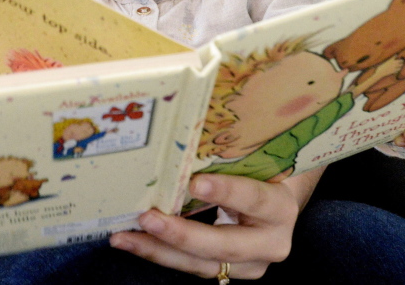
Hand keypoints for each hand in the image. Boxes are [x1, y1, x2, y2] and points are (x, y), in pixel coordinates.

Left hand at [110, 173, 304, 279]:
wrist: (274, 203)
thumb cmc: (258, 173)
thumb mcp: (251, 164)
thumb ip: (226, 159)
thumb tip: (179, 134)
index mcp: (280, 207)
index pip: (254, 199)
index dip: (227, 192)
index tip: (195, 183)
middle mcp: (271, 242)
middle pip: (224, 245)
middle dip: (182, 234)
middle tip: (147, 218)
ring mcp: (250, 264)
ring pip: (202, 264)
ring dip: (159, 250)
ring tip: (124, 237)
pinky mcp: (228, 272)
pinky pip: (191, 266)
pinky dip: (159, 252)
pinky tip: (132, 240)